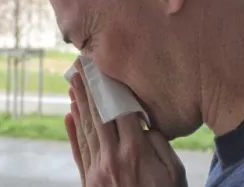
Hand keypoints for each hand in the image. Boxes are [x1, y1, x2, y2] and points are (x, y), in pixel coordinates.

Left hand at [65, 61, 187, 186]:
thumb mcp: (175, 174)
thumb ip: (160, 146)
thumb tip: (144, 125)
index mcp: (136, 152)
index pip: (120, 110)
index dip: (110, 89)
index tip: (102, 71)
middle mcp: (113, 158)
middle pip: (98, 116)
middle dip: (88, 90)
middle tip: (79, 69)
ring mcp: (98, 171)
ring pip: (86, 130)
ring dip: (78, 105)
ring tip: (72, 85)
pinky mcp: (89, 183)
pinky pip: (79, 152)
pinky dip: (73, 132)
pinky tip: (69, 116)